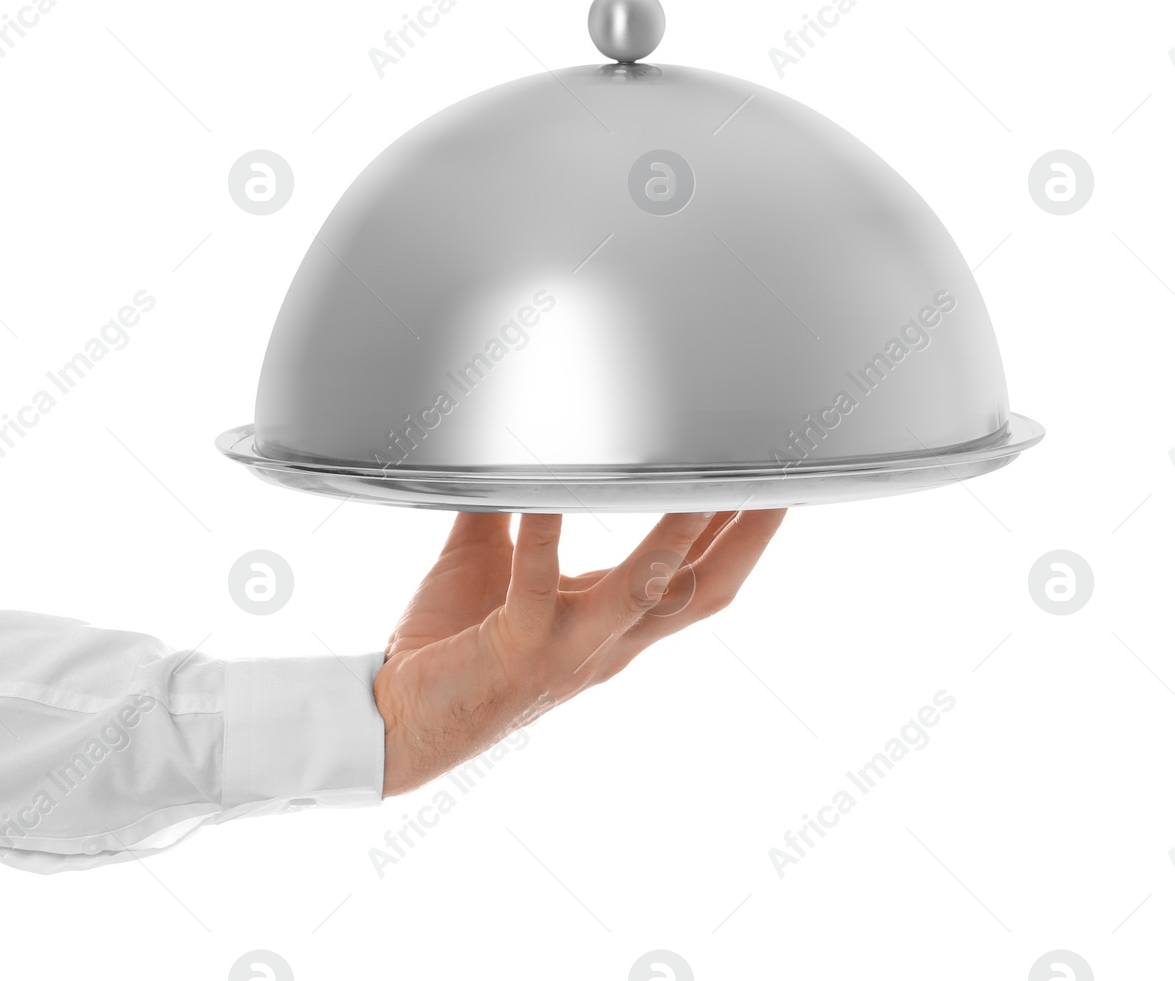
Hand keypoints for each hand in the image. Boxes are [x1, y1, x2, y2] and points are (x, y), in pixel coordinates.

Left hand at [373, 509, 784, 795]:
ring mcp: (566, 650)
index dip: (743, 537)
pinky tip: (547, 490)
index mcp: (610, 626)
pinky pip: (538, 585)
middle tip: (776, 478)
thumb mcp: (494, 565)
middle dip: (746, 537)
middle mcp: (604, 644)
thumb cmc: (449, 648)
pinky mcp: (516, 646)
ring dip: (675, 535)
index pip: (697, 581)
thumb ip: (512, 512)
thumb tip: (509, 451)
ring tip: (695, 482)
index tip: (774, 485)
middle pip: (701, 593)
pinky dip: (545, 533)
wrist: (398, 723)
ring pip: (643, 591)